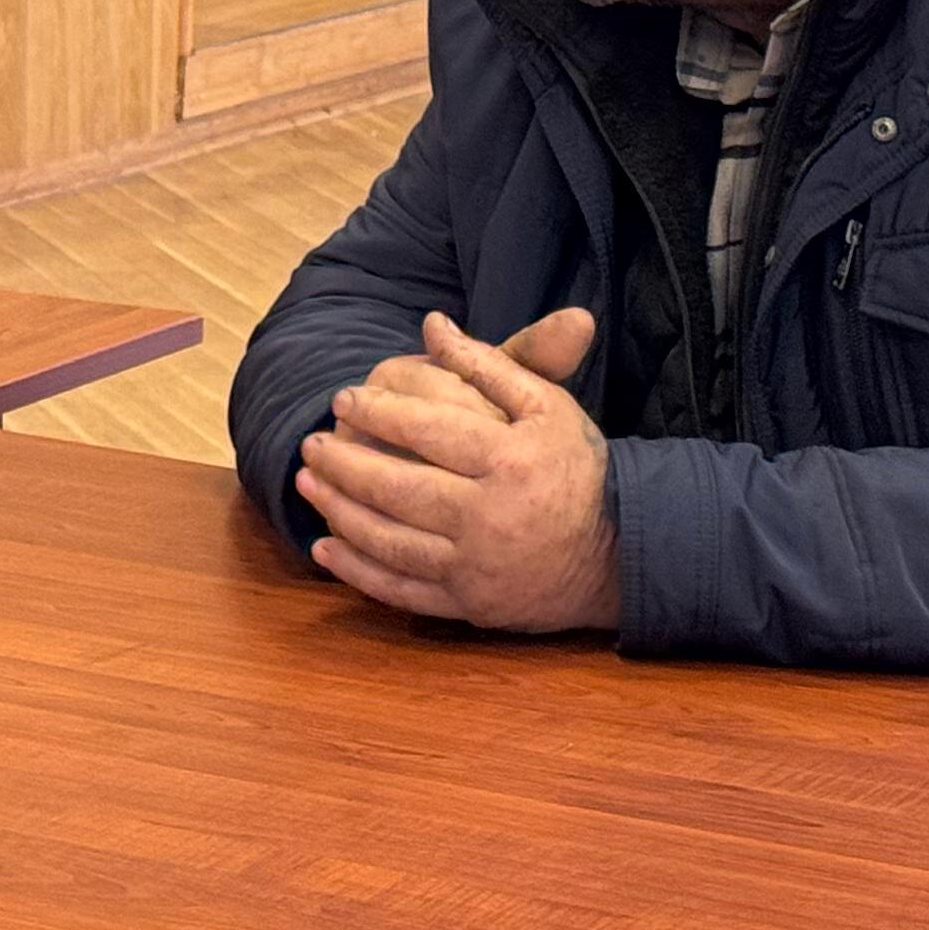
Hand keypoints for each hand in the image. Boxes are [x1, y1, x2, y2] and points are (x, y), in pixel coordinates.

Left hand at [297, 311, 617, 631]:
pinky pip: (402, 591)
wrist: (621, 552)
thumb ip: (489, 364)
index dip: (379, 412)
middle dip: (345, 464)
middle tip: (310, 443)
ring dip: (339, 512)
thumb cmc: (577, 469)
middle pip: (400, 488)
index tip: (342, 399)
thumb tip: (432, 324)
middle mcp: (491, 516)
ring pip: (391, 541)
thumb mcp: (547, 406)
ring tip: (306, 484)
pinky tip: (325, 550)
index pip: (430, 430)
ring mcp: (477, 567)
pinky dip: (358, 573)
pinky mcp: (469, 605)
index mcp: (511, 461)